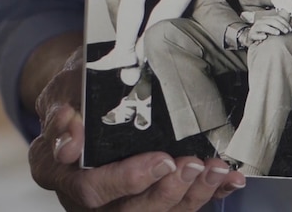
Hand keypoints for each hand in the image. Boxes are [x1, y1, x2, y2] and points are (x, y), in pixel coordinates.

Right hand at [29, 47, 246, 209]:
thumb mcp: (63, 93)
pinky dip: (210, 192)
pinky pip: (181, 203)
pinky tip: (228, 180)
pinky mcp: (151, 195)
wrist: (86, 98)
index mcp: (62, 173)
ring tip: (215, 169)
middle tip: (193, 164)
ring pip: (159, 211)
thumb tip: (71, 140)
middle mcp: (90, 197)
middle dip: (168, 190)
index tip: (160, 161)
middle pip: (129, 209)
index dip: (127, 180)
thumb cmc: (75, 96)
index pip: (91, 189)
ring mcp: (122, 200)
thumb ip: (64, 115)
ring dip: (193, 193)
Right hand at [248, 13, 291, 44]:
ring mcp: (255, 28)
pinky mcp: (251, 35)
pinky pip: (255, 35)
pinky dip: (260, 36)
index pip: (277, 18)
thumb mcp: (272, 28)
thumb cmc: (264, 34)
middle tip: (286, 32)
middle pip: (271, 21)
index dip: (284, 23)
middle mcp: (260, 22)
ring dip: (271, 29)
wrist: (251, 39)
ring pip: (263, 27)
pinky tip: (265, 37)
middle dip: (280, 26)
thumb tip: (290, 25)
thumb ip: (279, 26)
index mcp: (266, 19)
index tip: (290, 29)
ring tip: (277, 33)